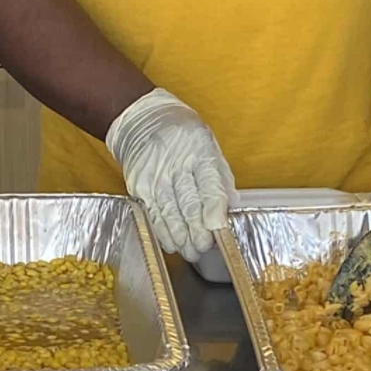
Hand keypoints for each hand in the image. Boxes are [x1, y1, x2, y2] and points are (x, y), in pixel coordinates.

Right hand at [104, 88, 235, 261]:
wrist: (141, 119)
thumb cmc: (181, 132)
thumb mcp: (209, 144)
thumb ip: (221, 176)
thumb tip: (232, 206)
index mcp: (198, 150)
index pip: (208, 183)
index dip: (214, 209)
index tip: (219, 228)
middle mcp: (174, 164)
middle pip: (188, 203)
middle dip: (198, 231)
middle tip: (206, 247)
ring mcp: (154, 176)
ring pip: (169, 213)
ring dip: (181, 237)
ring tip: (192, 251)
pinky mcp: (138, 186)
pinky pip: (152, 214)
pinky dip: (163, 232)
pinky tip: (173, 243)